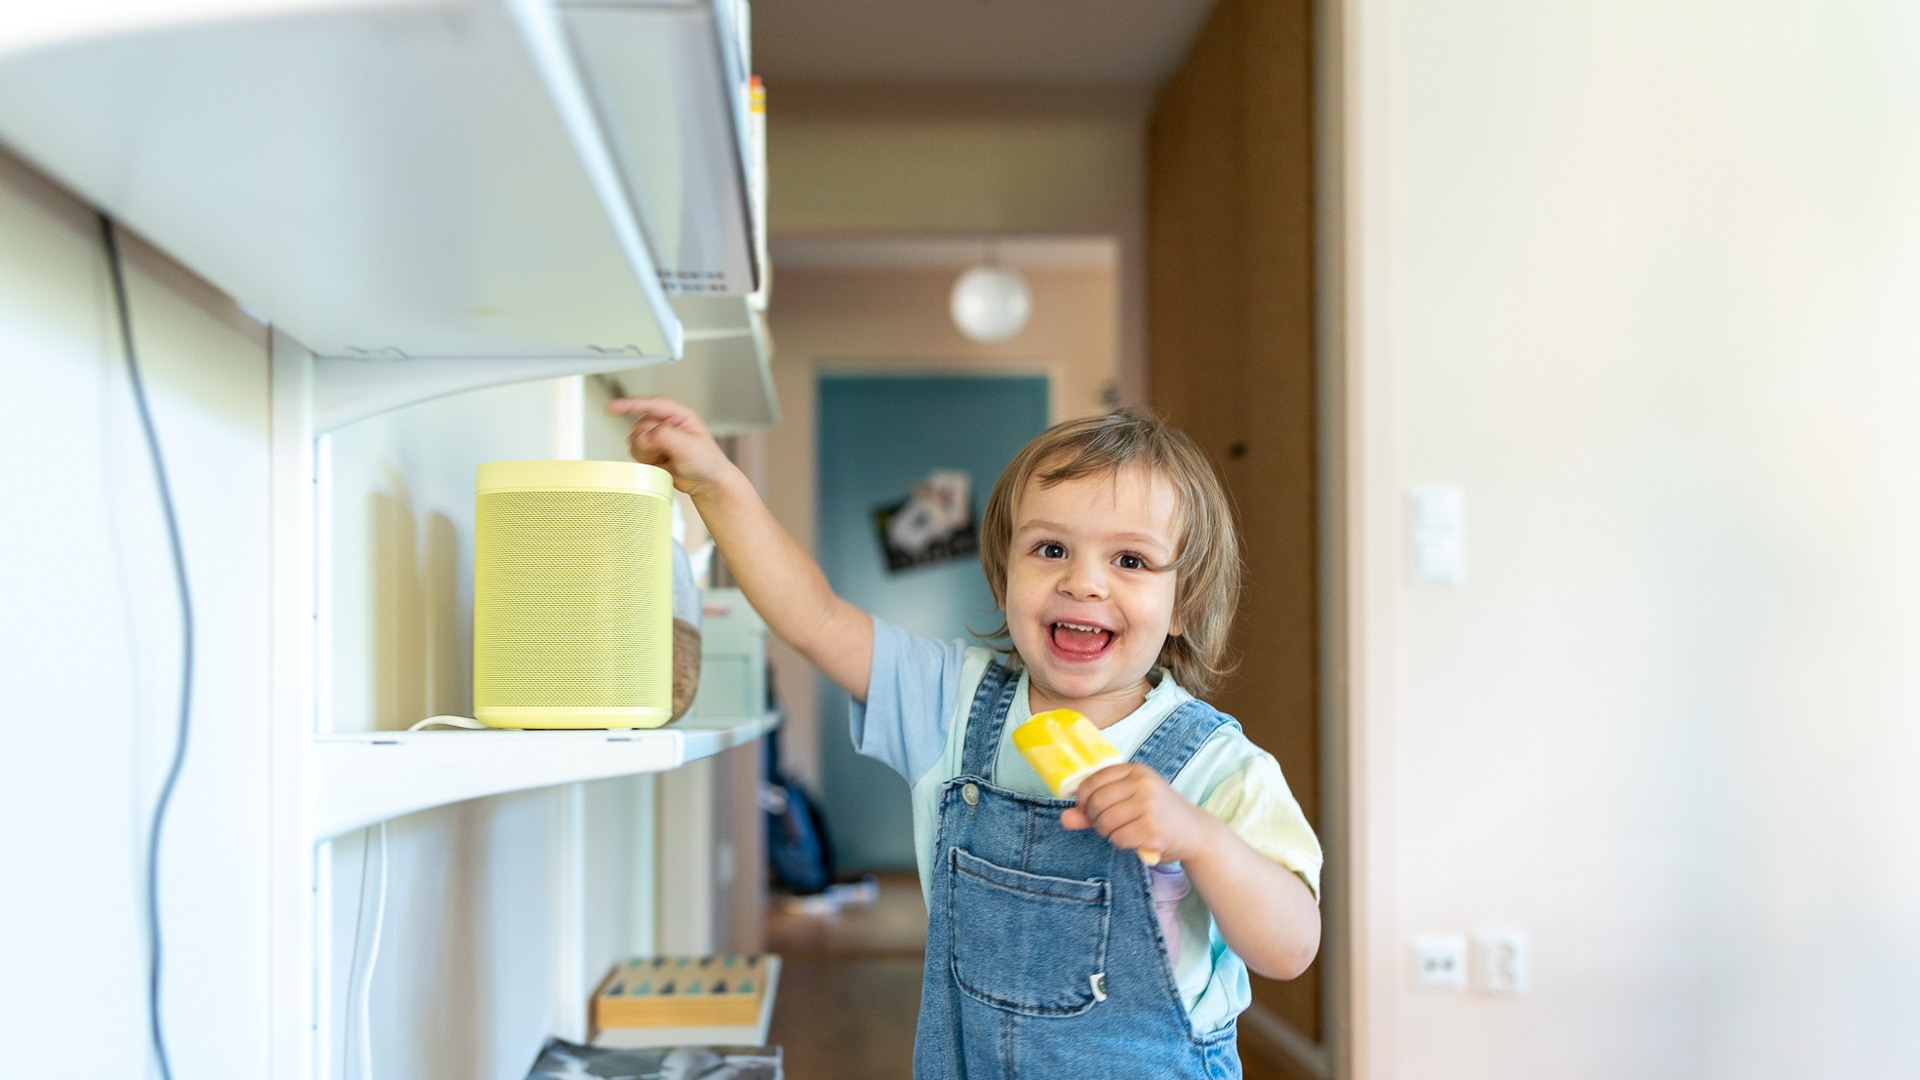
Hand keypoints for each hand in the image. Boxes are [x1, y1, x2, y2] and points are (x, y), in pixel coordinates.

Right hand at [605, 396, 736, 497]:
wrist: (706, 482)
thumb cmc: (707, 462)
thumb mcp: (689, 447)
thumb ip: (665, 437)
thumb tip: (644, 436)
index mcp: (678, 414)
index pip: (650, 405)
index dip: (630, 405)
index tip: (612, 407)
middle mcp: (665, 423)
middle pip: (640, 426)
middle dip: (648, 442)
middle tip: (665, 452)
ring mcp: (656, 437)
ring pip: (634, 440)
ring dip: (646, 453)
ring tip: (666, 458)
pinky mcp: (651, 450)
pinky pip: (635, 452)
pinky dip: (645, 460)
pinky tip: (661, 463)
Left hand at [1060, 763, 1221, 864]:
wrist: (1197, 832)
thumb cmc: (1159, 815)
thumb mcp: (1130, 802)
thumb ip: (1094, 809)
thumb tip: (1064, 818)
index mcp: (1136, 770)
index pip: (1092, 781)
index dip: (1084, 799)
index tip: (1090, 809)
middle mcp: (1142, 784)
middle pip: (1096, 802)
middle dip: (1095, 819)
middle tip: (1109, 825)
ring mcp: (1148, 805)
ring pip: (1104, 822)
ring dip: (1107, 833)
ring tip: (1123, 832)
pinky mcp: (1151, 829)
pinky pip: (1118, 838)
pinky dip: (1120, 843)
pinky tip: (1134, 840)